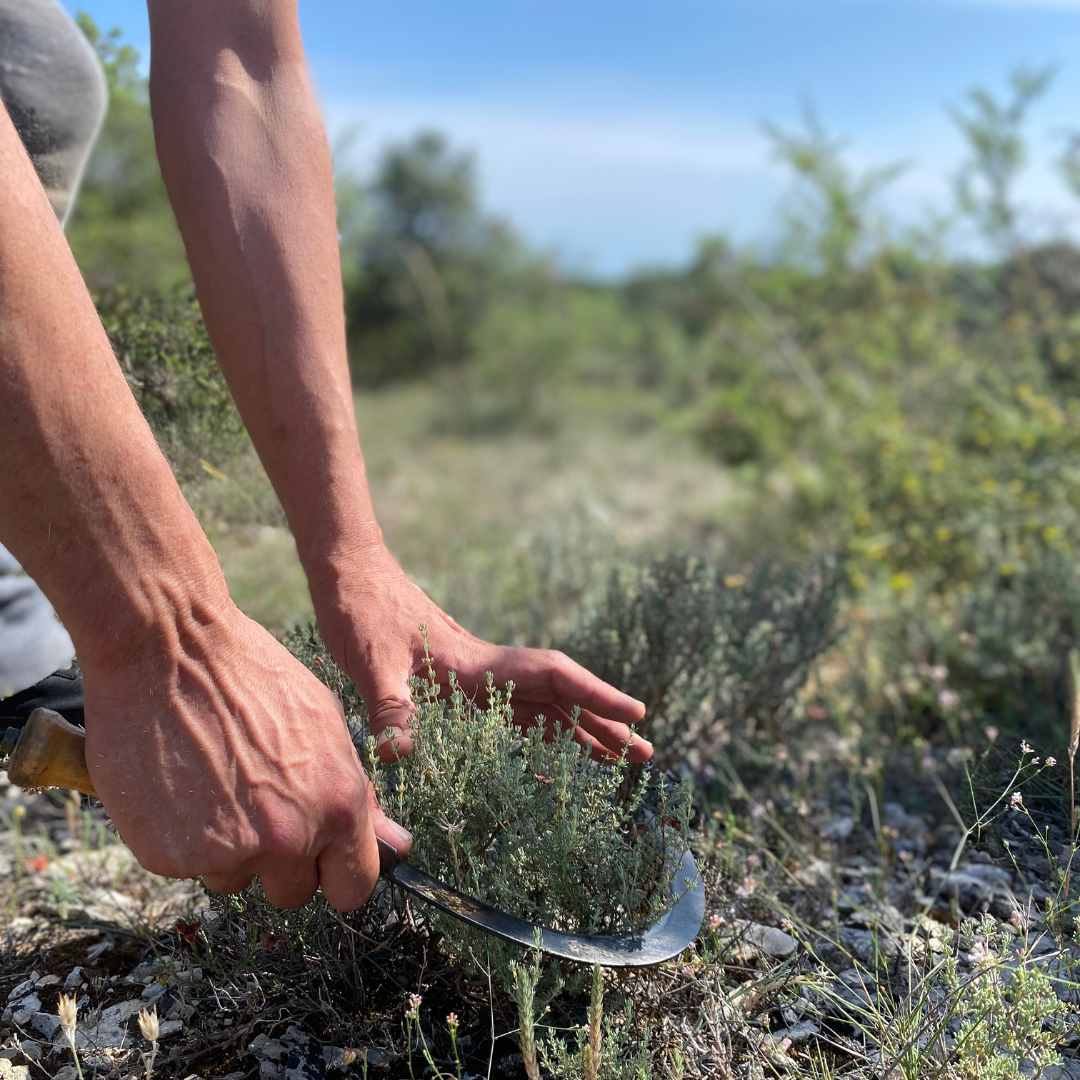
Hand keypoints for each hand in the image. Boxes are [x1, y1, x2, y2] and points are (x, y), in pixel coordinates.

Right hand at [80, 601, 411, 910]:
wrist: (168, 650)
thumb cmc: (253, 677)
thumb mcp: (325, 725)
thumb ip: (358, 795)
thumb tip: (398, 847)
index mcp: (337, 803)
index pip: (353, 887)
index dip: (335, 874)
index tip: (319, 860)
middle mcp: (289, 836)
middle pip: (292, 892)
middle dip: (278, 859)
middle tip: (255, 802)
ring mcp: (228, 850)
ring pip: (235, 878)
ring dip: (227, 846)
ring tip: (212, 781)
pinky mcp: (171, 856)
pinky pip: (186, 867)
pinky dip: (182, 838)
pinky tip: (179, 786)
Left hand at [310, 544, 651, 762]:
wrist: (348, 574)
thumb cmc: (360, 610)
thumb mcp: (371, 662)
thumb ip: (389, 707)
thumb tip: (397, 755)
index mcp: (478, 663)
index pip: (553, 677)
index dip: (596, 695)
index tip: (637, 714)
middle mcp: (487, 670)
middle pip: (559, 698)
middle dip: (602, 724)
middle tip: (645, 754)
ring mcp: (475, 677)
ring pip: (540, 708)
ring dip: (578, 733)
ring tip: (616, 760)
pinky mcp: (457, 684)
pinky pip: (510, 715)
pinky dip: (538, 734)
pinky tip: (548, 755)